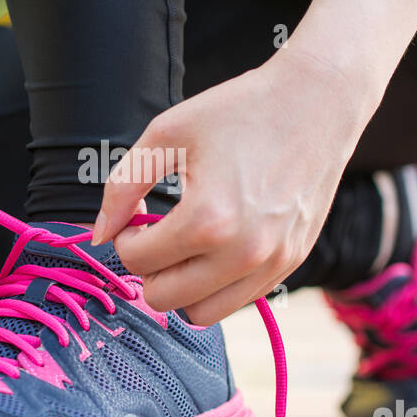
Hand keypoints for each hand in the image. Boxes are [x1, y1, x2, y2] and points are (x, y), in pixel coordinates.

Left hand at [94, 48, 368, 325]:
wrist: (317, 102)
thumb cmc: (240, 110)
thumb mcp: (167, 134)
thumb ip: (123, 186)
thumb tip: (99, 234)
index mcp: (207, 219)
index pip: (137, 260)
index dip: (127, 236)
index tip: (139, 213)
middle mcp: (243, 253)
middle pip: (163, 299)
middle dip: (149, 267)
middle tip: (157, 233)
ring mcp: (272, 263)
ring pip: (201, 314)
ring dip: (181, 286)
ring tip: (185, 246)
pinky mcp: (291, 263)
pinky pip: (238, 301)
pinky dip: (216, 285)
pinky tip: (217, 247)